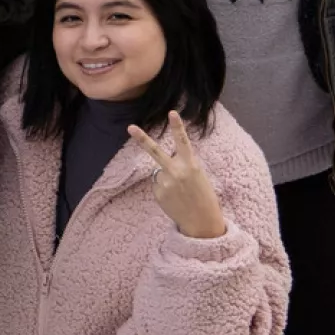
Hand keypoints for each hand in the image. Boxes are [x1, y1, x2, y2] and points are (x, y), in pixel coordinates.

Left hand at [126, 112, 227, 238]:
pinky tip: (175, 198)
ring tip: (180, 192)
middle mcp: (176, 172)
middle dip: (142, 138)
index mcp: (191, 165)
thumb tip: (165, 164)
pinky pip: (158, 184)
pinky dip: (164, 189)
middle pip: (155, 152)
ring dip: (167, 178)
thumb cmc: (204, 197)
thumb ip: (183, 166)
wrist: (202, 222)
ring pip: (160, 172)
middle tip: (130, 127)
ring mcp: (165, 183)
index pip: (183, 142)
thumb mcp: (199, 176)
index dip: (177, 127)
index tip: (172, 112)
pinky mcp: (158, 193)